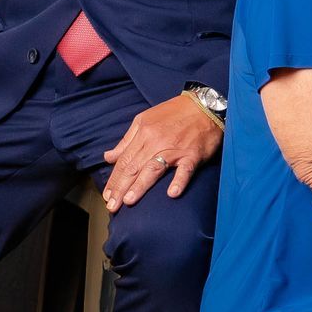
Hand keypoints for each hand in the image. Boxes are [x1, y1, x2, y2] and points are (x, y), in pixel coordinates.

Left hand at [102, 96, 223, 211]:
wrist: (205, 105)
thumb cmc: (174, 113)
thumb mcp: (145, 120)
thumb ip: (127, 140)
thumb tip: (109, 157)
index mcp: (143, 133)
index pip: (124, 160)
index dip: (114, 179)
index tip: (107, 195)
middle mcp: (156, 142)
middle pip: (134, 167)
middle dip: (121, 188)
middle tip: (112, 206)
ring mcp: (175, 149)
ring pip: (153, 169)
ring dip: (140, 186)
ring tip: (129, 201)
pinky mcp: (192, 154)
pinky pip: (185, 169)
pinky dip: (179, 181)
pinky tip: (172, 194)